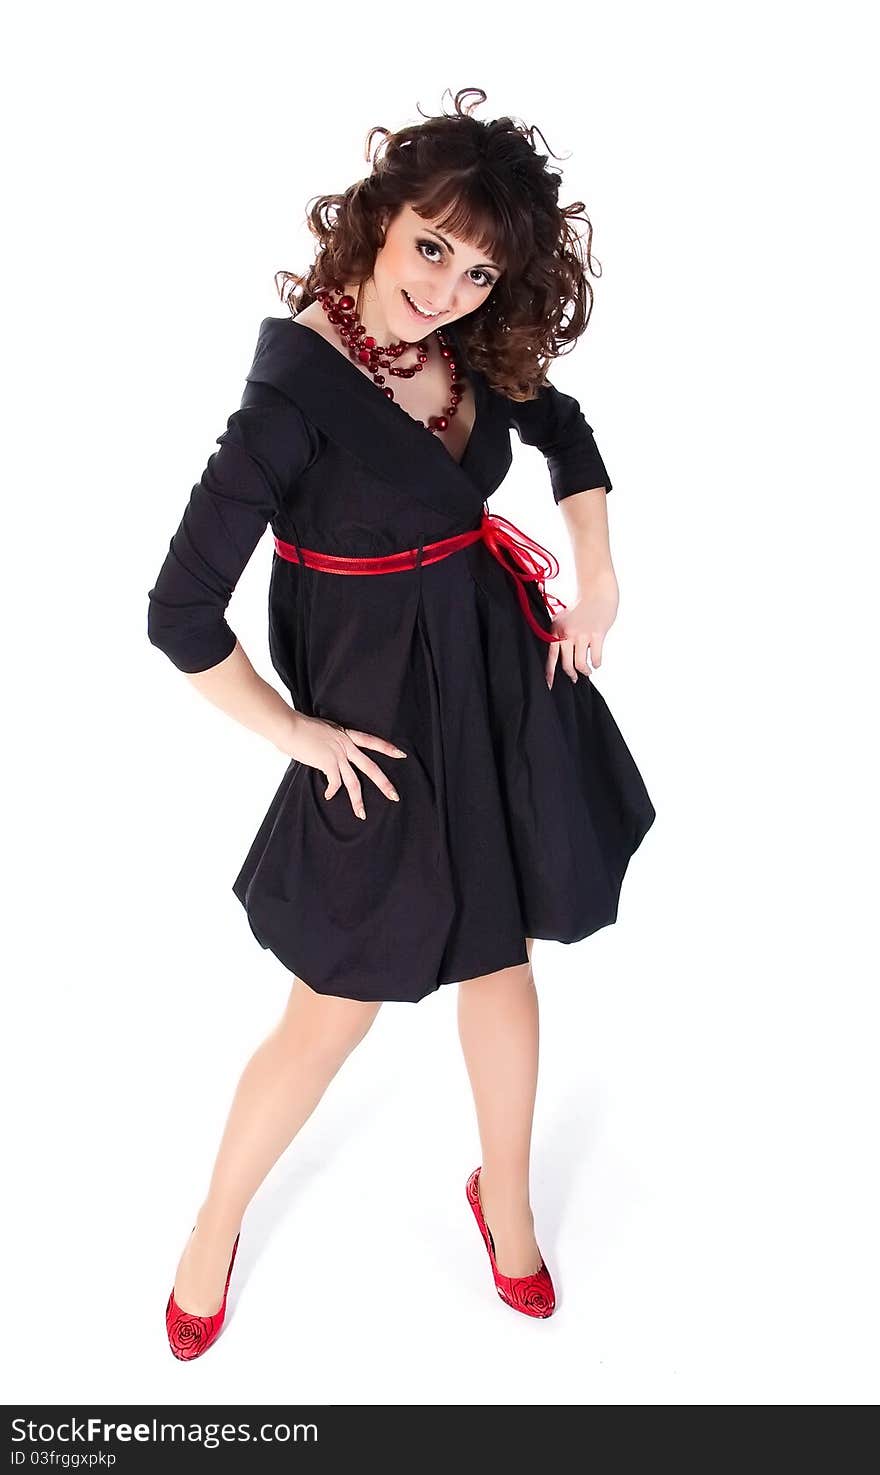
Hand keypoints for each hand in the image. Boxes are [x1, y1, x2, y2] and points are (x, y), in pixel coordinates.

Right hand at [285, 712, 407, 820]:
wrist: (290, 726)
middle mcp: (345, 745)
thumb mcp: (322, 730)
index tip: (401, 754)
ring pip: (353, 782)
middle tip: (395, 796)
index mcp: (346, 734)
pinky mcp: (327, 763)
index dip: (387, 748)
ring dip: (357, 801)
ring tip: (362, 814)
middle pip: (370, 767)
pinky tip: (329, 796)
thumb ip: (330, 740)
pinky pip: (334, 783)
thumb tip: (327, 750)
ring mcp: (337, 755)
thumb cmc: (300, 726)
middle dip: (384, 783)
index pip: (372, 741)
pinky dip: (332, 791)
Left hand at [545, 565, 618, 689]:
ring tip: (588, 671)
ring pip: (580, 664)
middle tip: (575, 678)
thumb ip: (560, 635)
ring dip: (585, 671)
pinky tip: (596, 663)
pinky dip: (596, 663)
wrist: (597, 591)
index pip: (550, 656)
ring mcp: (582, 635)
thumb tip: (562, 656)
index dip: (549, 673)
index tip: (550, 685)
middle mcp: (567, 634)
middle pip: (566, 664)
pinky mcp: (597, 634)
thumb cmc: (581, 607)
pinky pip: (595, 657)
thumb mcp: (564, 618)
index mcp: (556, 630)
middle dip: (571, 674)